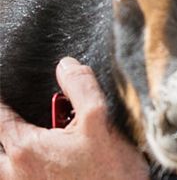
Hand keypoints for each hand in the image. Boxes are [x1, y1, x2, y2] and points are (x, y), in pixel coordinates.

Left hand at [0, 57, 148, 179]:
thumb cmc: (108, 175)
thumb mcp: (99, 119)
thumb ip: (80, 87)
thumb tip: (65, 65)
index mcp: (25, 149)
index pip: (0, 117)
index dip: (3, 99)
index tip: (7, 89)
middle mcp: (17, 174)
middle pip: (1, 142)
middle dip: (7, 126)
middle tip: (19, 117)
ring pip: (7, 165)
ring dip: (14, 149)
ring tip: (35, 136)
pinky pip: (20, 176)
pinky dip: (24, 164)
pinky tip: (49, 158)